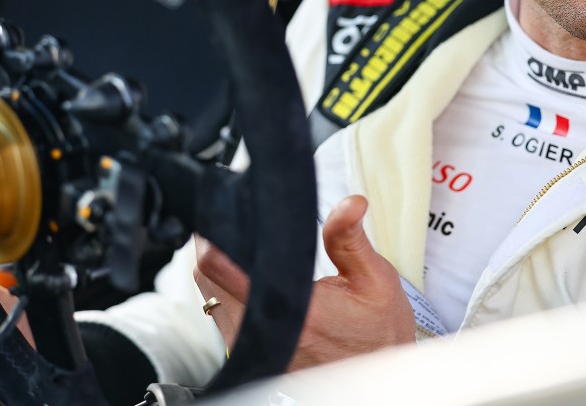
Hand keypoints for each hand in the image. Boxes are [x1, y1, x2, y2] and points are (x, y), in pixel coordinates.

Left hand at [193, 195, 415, 370]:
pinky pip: (223, 314)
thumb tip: (349, 204)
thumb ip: (350, 240)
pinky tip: (256, 280)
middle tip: (243, 223)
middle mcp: (265, 334)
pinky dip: (230, 291)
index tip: (228, 212)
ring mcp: (253, 347)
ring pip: (211, 295)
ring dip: (223, 269)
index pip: (223, 267)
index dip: (216, 234)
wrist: (376, 382)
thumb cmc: (378, 336)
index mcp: (294, 312)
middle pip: (207, 278)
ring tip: (253, 251)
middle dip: (218, 245)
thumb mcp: (375, 281)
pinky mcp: (250, 355)